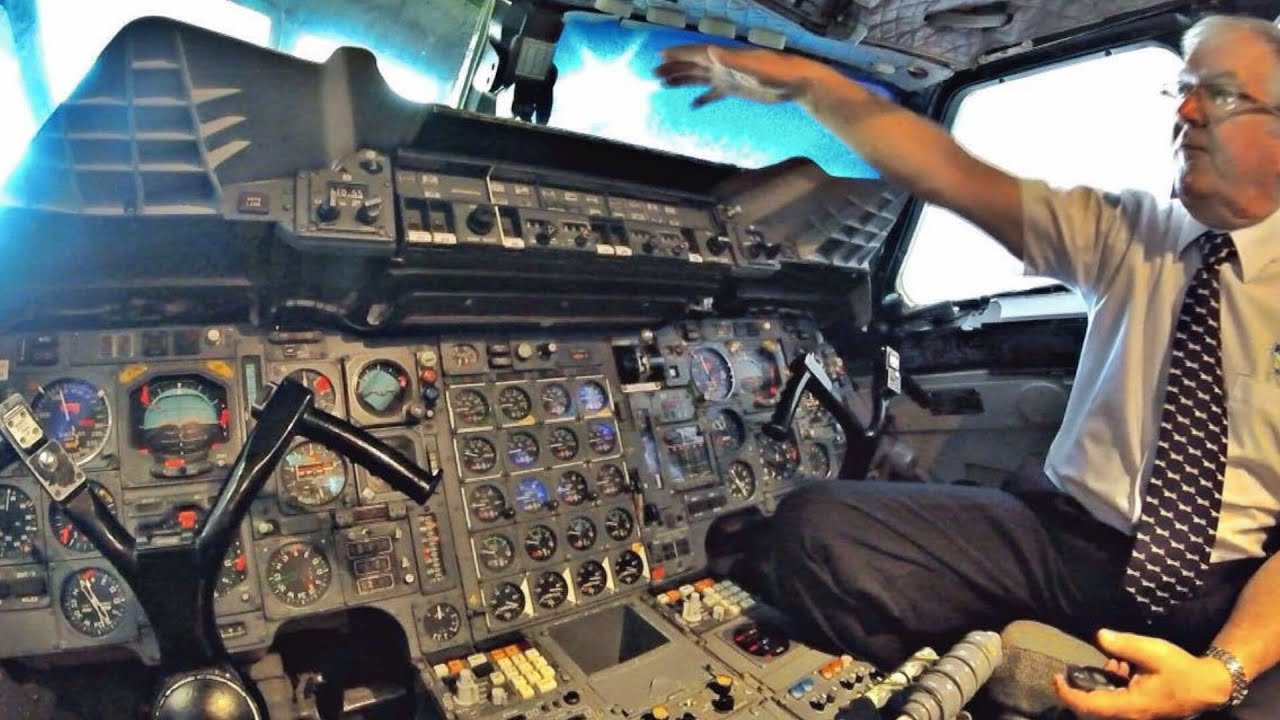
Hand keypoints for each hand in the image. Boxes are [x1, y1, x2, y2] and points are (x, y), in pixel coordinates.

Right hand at [653, 44, 832, 106]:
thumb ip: (733, 60)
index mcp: (727, 59)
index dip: (680, 55)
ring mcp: (730, 78)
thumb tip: (712, 51)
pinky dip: (702, 98)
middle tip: (655, 73)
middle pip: (694, 66)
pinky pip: (714, 94)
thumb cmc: (779, 74)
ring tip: (664, 84)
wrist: (798, 82)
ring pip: (700, 78)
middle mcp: (725, 66)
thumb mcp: (755, 68)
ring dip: (683, 80)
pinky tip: (693, 105)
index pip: (698, 54)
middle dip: (675, 68)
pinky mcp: (737, 91)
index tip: (661, 55)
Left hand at [1053, 629, 1232, 719]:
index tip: (1055, 678)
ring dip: (1100, 683)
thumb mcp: (1153, 651)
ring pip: (1104, 703)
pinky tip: (1123, 666)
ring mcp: (1134, 714)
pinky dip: (1112, 684)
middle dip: (1080, 686)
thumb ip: (1124, 644)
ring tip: (1115, 662)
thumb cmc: (1181, 670)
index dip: (1068, 694)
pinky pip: (1116, 700)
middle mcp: (1129, 715)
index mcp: (1130, 705)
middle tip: (1070, 669)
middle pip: (1092, 707)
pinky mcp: (1138, 709)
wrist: (1207, 687)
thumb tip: (1100, 636)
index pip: (1089, 705)